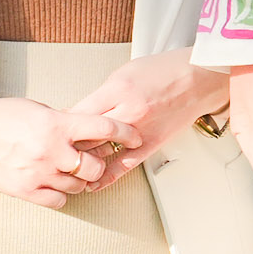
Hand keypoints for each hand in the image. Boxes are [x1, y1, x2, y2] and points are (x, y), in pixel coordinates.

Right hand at [0, 89, 139, 208]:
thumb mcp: (36, 108)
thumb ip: (64, 121)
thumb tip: (91, 132)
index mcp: (55, 124)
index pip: (104, 129)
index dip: (125, 133)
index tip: (135, 136)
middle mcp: (50, 150)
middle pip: (96, 166)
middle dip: (98, 163)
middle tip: (92, 158)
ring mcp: (37, 173)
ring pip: (79, 185)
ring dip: (79, 178)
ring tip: (66, 168)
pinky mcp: (24, 191)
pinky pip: (59, 200)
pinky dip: (61, 193)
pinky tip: (53, 182)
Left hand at [61, 48, 227, 183]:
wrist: (199, 77)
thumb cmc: (164, 70)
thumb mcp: (125, 72)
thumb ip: (103, 94)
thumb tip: (82, 110)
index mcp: (118, 90)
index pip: (79, 113)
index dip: (62, 122)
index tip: (53, 127)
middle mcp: (128, 111)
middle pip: (86, 134)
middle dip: (68, 142)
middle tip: (56, 147)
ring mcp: (141, 130)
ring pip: (102, 151)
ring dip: (84, 158)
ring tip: (69, 163)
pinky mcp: (152, 143)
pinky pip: (125, 165)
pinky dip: (107, 176)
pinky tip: (93, 183)